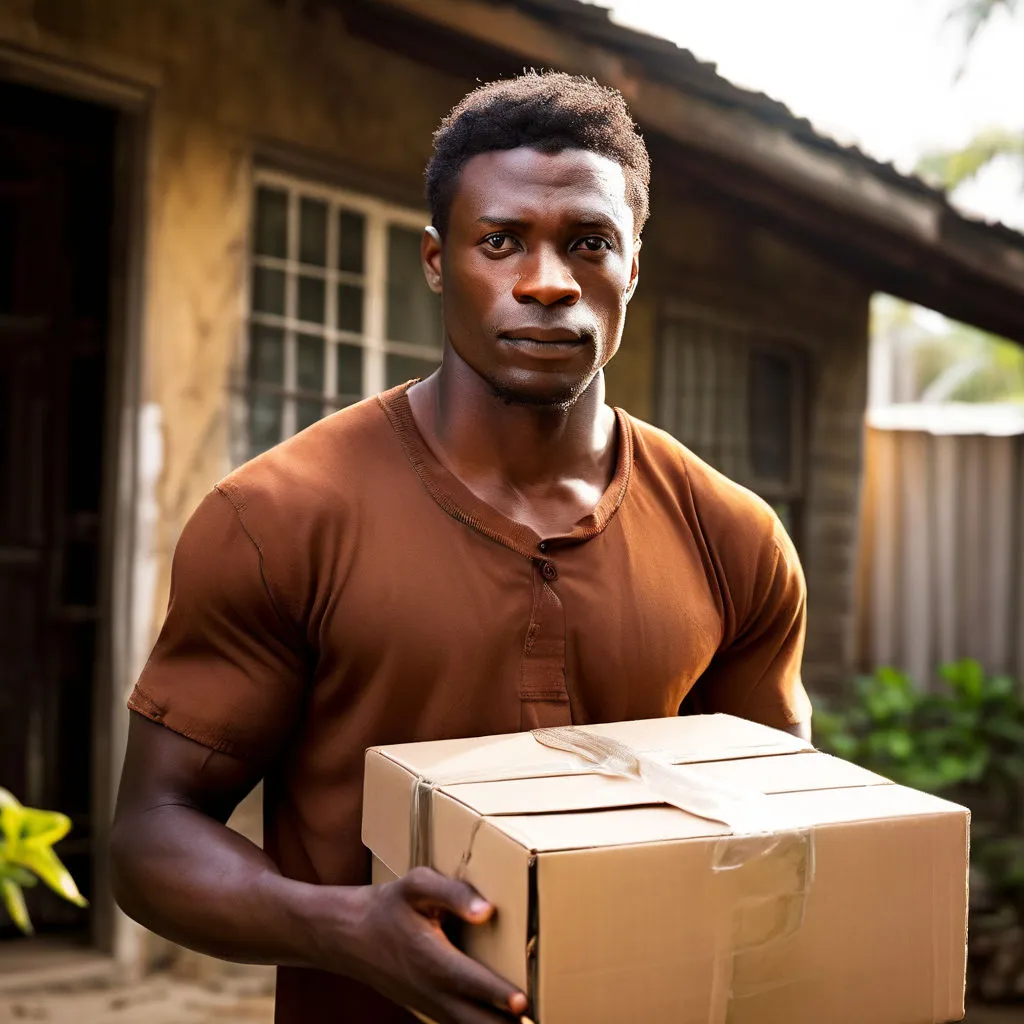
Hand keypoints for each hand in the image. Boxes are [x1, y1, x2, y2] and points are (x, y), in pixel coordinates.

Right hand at [339, 867, 528, 1023]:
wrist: (352, 937)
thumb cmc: (389, 906)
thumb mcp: (417, 885)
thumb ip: (453, 893)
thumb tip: (487, 911)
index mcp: (432, 959)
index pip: (470, 982)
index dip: (498, 994)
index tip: (524, 1000)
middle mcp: (433, 990)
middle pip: (477, 1021)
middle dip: (507, 1021)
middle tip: (541, 1012)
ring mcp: (432, 1005)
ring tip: (533, 1017)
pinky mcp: (431, 1009)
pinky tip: (505, 1016)